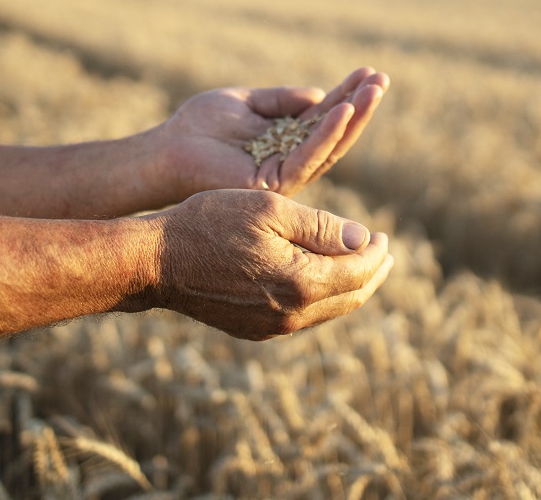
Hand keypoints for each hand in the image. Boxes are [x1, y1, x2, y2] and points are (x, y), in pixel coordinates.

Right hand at [133, 189, 392, 339]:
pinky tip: (319, 279)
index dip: (376, 252)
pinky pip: (303, 317)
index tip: (384, 235)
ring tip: (359, 265)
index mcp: (301, 283)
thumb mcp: (270, 210)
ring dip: (349, 287)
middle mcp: (292, 315)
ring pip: (329, 311)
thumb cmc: (210, 223)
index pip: (359, 271)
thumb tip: (364, 239)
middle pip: (351, 297)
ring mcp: (272, 328)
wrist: (156, 262)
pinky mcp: (254, 329)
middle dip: (372, 273)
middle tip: (384, 253)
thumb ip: (322, 227)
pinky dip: (321, 297)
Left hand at [161, 67, 388, 198]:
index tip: (369, 72)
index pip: (324, 117)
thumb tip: (320, 94)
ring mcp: (284, 174)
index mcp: (286, 140)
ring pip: (329, 147)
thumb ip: (281, 99)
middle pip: (335, 134)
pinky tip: (342, 111)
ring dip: (352, 118)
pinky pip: (307, 157)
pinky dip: (326, 134)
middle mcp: (290, 160)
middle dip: (360, 107)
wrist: (166, 149)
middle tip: (382, 80)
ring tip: (372, 91)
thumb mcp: (246, 101)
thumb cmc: (199, 126)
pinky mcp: (273, 183)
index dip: (348, 95)